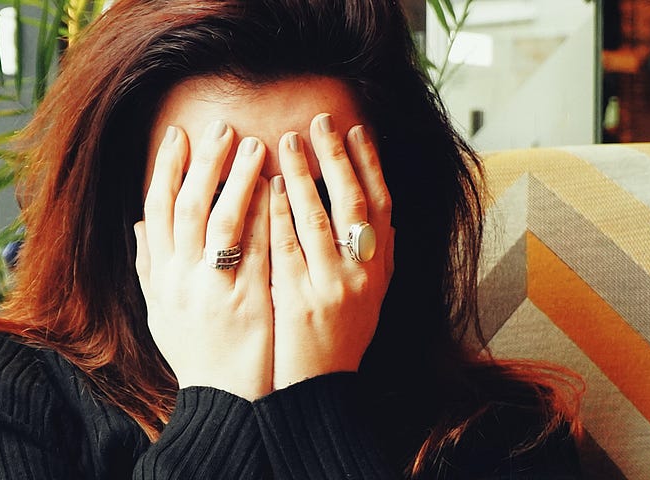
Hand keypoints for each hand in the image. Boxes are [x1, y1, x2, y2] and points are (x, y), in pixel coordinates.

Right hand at [136, 121, 274, 399]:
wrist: (225, 403)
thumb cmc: (197, 356)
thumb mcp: (161, 312)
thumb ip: (149, 267)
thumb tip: (139, 226)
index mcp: (161, 278)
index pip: (157, 210)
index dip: (167, 170)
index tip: (178, 136)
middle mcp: (181, 280)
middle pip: (188, 206)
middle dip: (203, 162)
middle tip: (220, 127)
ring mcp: (214, 289)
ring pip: (222, 220)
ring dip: (237, 178)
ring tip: (255, 144)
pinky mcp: (247, 301)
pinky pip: (255, 248)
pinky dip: (263, 214)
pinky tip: (277, 188)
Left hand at [268, 113, 394, 389]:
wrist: (318, 392)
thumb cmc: (336, 341)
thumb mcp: (363, 296)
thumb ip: (364, 256)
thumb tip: (368, 211)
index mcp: (380, 269)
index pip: (382, 205)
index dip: (371, 164)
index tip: (356, 129)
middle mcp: (364, 274)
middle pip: (355, 203)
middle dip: (337, 157)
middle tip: (320, 121)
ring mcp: (333, 287)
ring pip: (320, 219)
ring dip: (304, 175)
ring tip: (286, 141)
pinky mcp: (301, 300)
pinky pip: (288, 247)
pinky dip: (279, 213)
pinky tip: (268, 187)